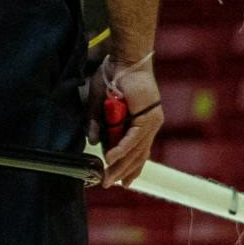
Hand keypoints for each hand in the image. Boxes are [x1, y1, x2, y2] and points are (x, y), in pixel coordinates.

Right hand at [101, 55, 161, 188]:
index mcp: (142, 124)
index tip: (121, 182)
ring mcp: (151, 122)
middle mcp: (150, 125)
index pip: (138, 151)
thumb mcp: (99, 104)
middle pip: (138, 155)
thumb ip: (97, 124)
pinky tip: (111, 158)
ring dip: (120, 164)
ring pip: (136, 149)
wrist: (123, 60)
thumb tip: (92, 142)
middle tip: (110, 184)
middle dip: (123, 171)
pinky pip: (133, 138)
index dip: (130, 167)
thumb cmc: (112, 78)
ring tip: (109, 177)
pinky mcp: (148, 117)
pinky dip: (122, 148)